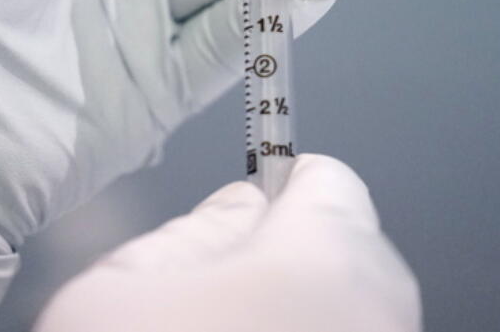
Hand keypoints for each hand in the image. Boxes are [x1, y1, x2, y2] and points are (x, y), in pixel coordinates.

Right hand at [36, 154, 421, 331]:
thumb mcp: (119, 291)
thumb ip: (194, 229)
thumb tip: (240, 208)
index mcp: (326, 259)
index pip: (327, 181)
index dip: (278, 185)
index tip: (238, 212)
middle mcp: (380, 316)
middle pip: (349, 249)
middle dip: (289, 256)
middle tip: (206, 298)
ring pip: (352, 315)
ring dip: (298, 318)